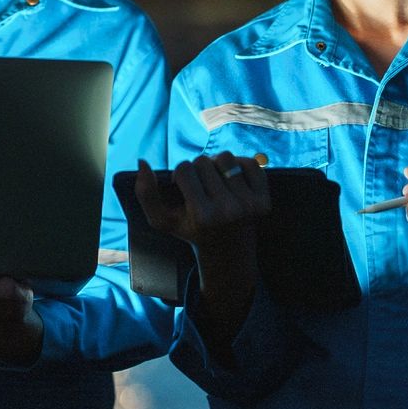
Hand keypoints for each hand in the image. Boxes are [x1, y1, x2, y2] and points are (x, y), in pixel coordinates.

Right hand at [131, 152, 271, 256]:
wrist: (228, 251)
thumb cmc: (191, 230)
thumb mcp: (162, 220)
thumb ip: (146, 194)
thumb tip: (142, 162)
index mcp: (202, 215)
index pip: (184, 169)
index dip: (180, 174)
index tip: (183, 187)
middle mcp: (227, 210)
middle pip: (204, 161)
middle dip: (198, 169)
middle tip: (200, 185)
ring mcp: (249, 206)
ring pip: (226, 157)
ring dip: (217, 164)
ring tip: (215, 179)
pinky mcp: (264, 201)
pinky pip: (251, 163)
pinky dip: (240, 165)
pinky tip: (233, 180)